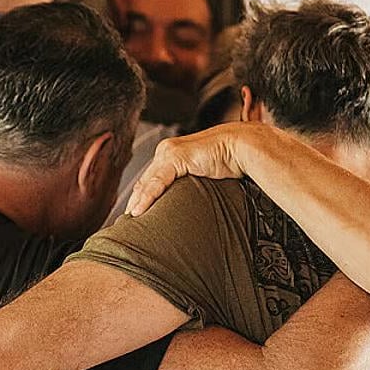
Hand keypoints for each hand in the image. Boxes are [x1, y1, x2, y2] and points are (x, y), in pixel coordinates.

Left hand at [126, 123, 253, 216]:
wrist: (241, 148)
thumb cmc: (228, 162)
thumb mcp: (203, 177)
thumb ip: (190, 186)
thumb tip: (187, 205)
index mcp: (171, 154)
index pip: (152, 179)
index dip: (142, 196)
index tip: (136, 214)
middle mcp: (166, 151)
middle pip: (146, 180)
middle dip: (135, 200)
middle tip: (127, 220)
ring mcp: (169, 152)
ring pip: (148, 182)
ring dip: (137, 201)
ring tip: (130, 219)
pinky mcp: (176, 156)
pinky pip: (157, 182)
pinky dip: (147, 197)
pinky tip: (138, 211)